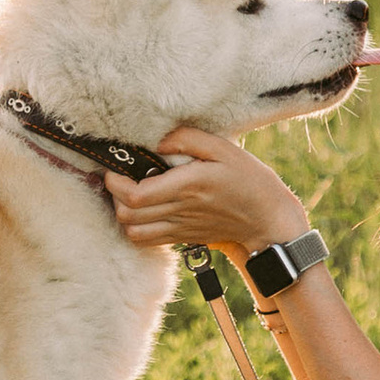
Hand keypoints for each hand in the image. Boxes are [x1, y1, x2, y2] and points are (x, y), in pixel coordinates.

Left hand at [102, 126, 309, 262]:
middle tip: (118, 176)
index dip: (115, 182)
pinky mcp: (181, 236)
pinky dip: (134, 227)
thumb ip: (188, 139)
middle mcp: (179, 209)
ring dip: (123, 212)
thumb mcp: (224, 148)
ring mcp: (179, 227)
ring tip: (128, 193)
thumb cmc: (248, 179)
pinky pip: (145, 240)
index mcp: (188, 186)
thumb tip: (157, 141)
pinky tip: (141, 210)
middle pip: (127, 213)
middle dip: (113, 195)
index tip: (115, 166)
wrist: (266, 219)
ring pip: (132, 230)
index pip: (136, 194)